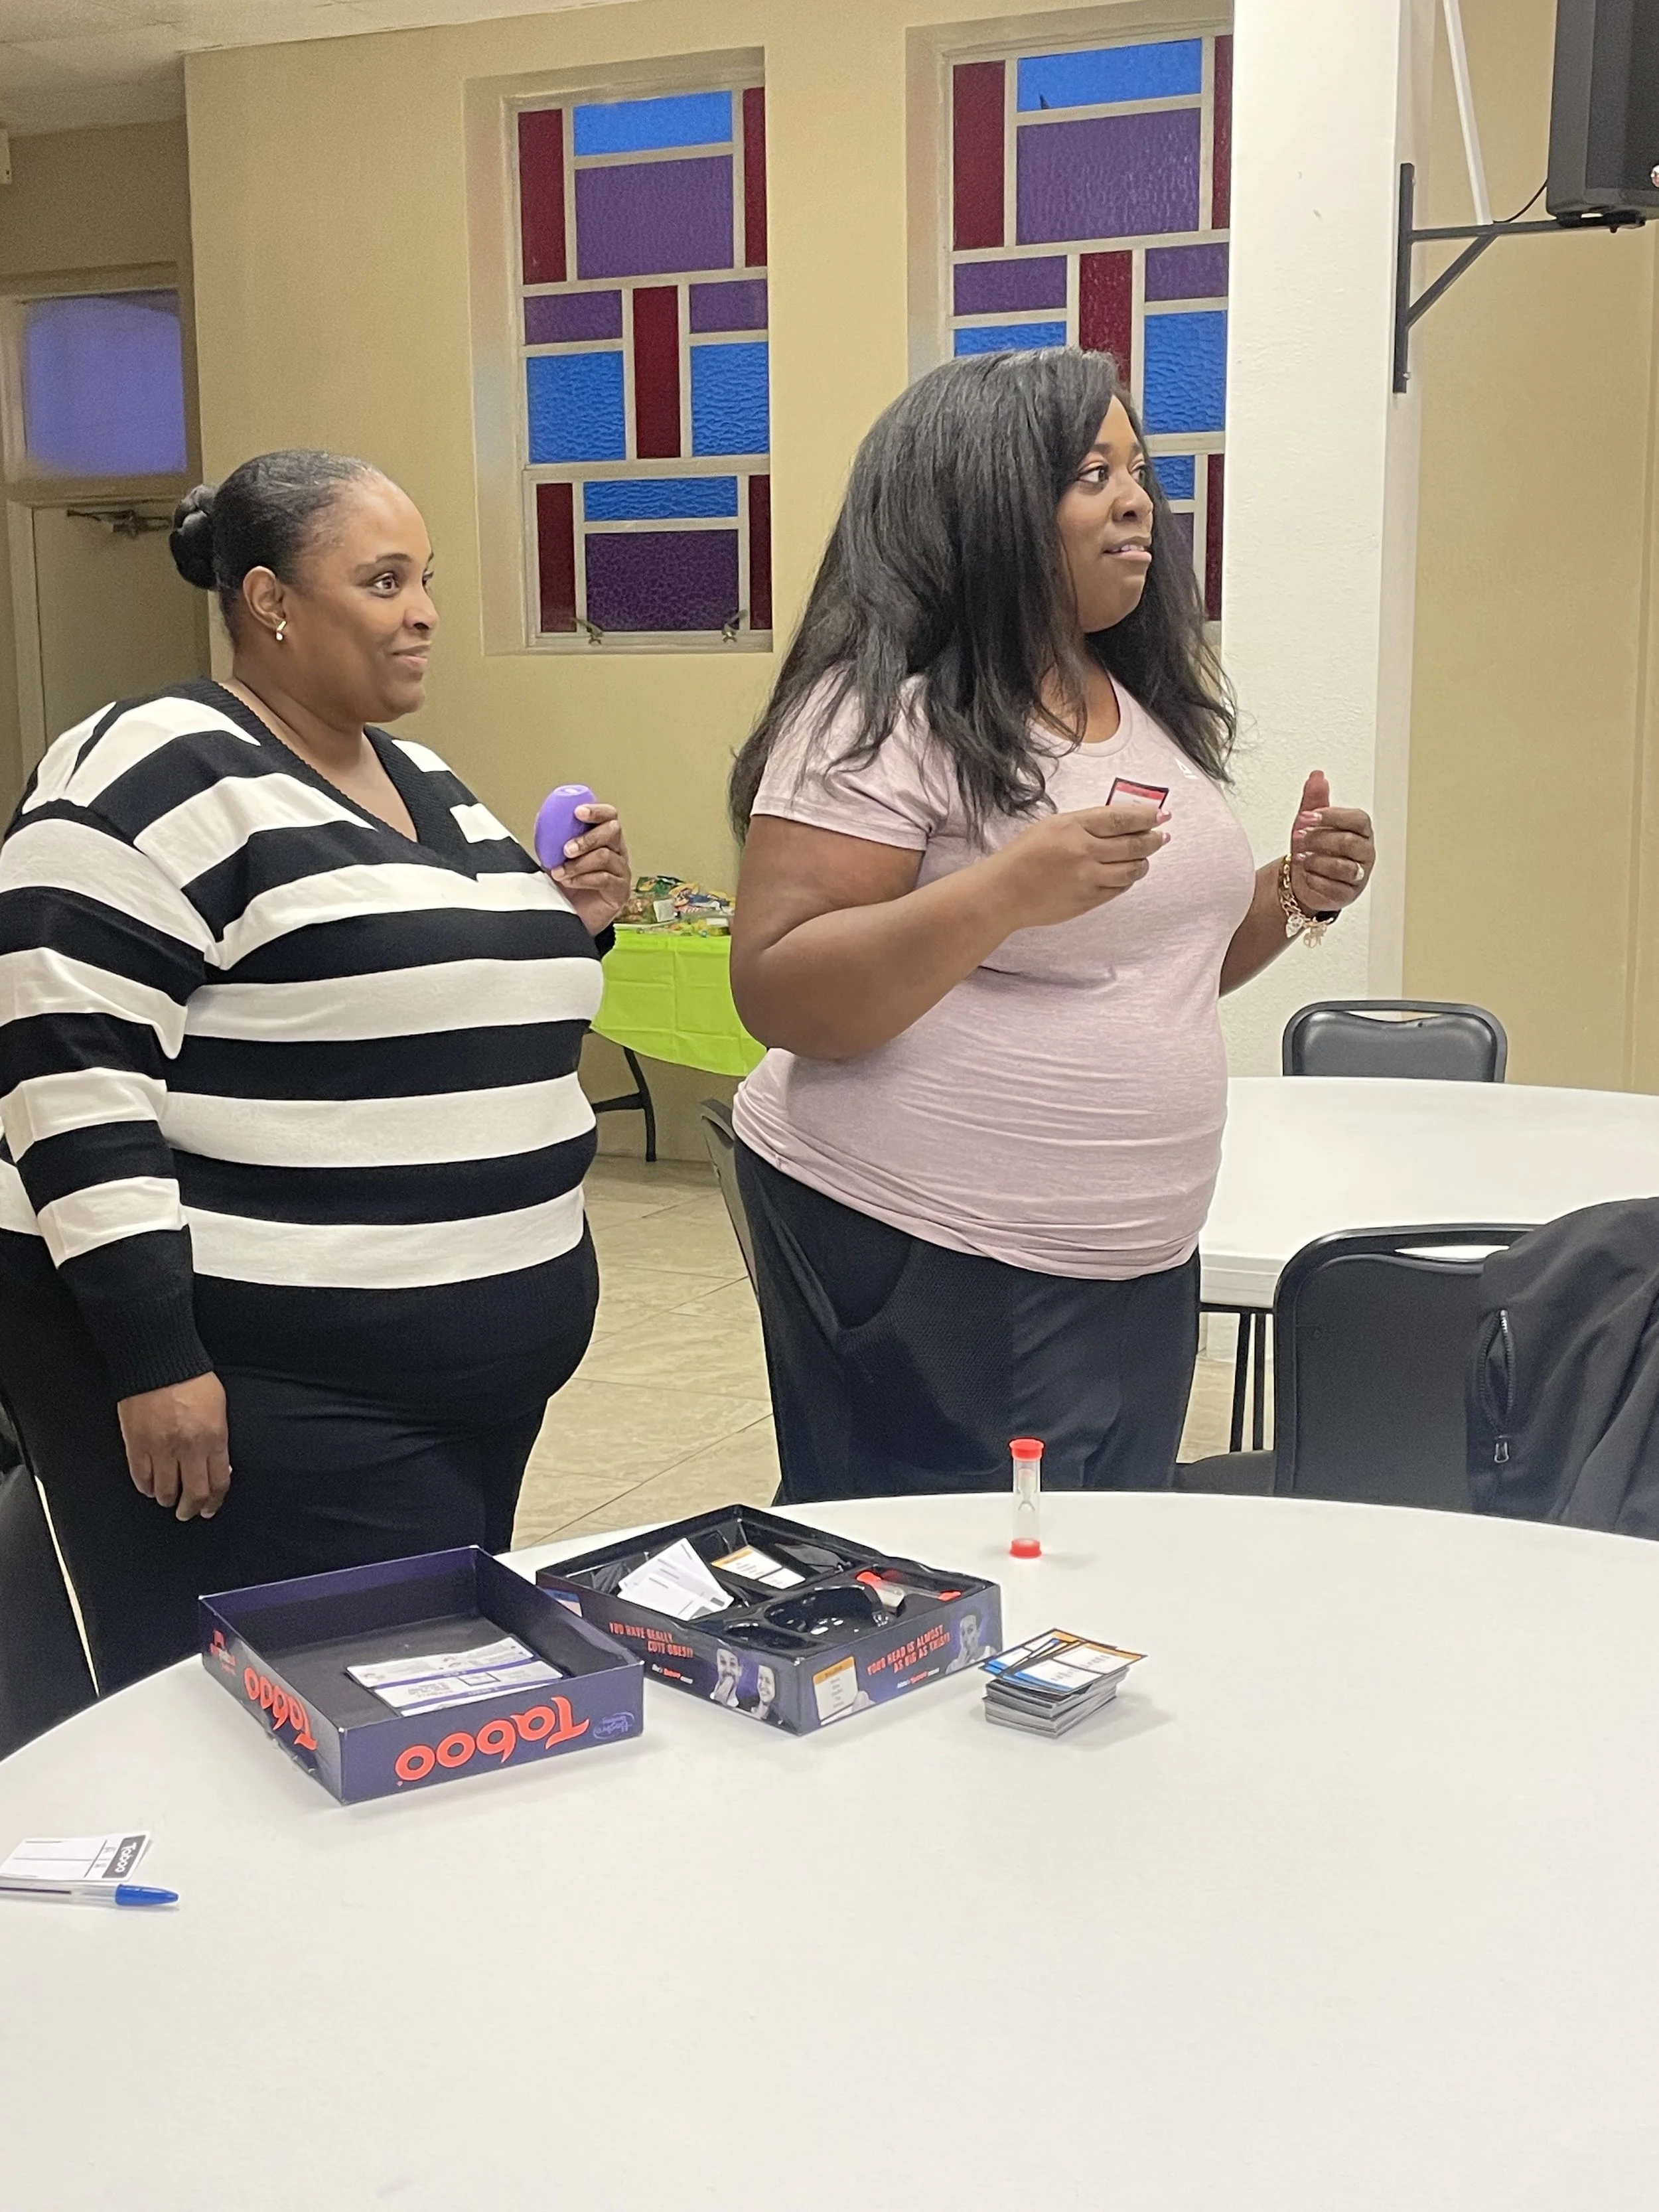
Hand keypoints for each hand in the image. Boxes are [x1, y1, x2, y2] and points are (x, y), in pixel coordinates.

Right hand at [117, 1373, 230, 1522]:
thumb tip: (219, 1467)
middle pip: (193, 1494)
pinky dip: (146, 1487)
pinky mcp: (136, 1444)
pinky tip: (149, 1487)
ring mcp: (160, 1448)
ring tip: (168, 1499)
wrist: (158, 1361)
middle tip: (188, 1513)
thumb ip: (218, 1440)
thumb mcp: (218, 1408)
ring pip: (164, 1491)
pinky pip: (140, 1478)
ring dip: (167, 1499)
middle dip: (191, 1509)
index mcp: (213, 1436)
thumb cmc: (191, 1380)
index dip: (214, 1501)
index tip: (209, 1508)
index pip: (218, 1482)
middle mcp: (188, 1447)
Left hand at [550, 802, 630, 936]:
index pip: (609, 816)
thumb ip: (553, 840)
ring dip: (578, 863)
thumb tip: (541, 819)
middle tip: (567, 849)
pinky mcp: (620, 892)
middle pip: (612, 831)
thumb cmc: (567, 888)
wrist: (570, 917)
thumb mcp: (556, 859)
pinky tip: (570, 882)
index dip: (596, 811)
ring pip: (605, 856)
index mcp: (605, 839)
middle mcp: (617, 852)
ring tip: (561, 872)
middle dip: (586, 838)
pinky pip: (604, 879)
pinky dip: (582, 879)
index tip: (578, 812)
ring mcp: (621, 872)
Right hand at [988, 802, 1167, 928]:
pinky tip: (1127, 874)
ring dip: (1144, 862)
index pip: (1121, 819)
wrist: (1004, 892)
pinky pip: (1119, 888)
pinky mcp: (1088, 900)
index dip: (1146, 817)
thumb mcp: (1052, 826)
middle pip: (1133, 845)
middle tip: (1161, 836)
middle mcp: (1084, 851)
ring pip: (1131, 870)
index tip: (1160, 815)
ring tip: (1145, 857)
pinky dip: (1127, 880)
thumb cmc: (1023, 855)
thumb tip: (1120, 822)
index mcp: (1074, 826)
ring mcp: (1088, 878)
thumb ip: (1085, 823)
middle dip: (1153, 840)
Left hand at [1289, 772, 1374, 914]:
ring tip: (1301, 858)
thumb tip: (1317, 775)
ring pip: (1343, 868)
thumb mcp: (1309, 821)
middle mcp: (1365, 852)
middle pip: (1348, 843)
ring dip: (1316, 861)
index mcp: (1361, 830)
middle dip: (1319, 839)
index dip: (1332, 816)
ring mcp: (1359, 875)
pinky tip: (1306, 875)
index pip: (1357, 819)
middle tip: (1298, 837)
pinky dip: (1315, 881)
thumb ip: (1315, 799)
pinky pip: (1333, 888)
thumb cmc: (1312, 847)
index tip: (1306, 817)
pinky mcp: (1348, 895)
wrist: (1300, 879)